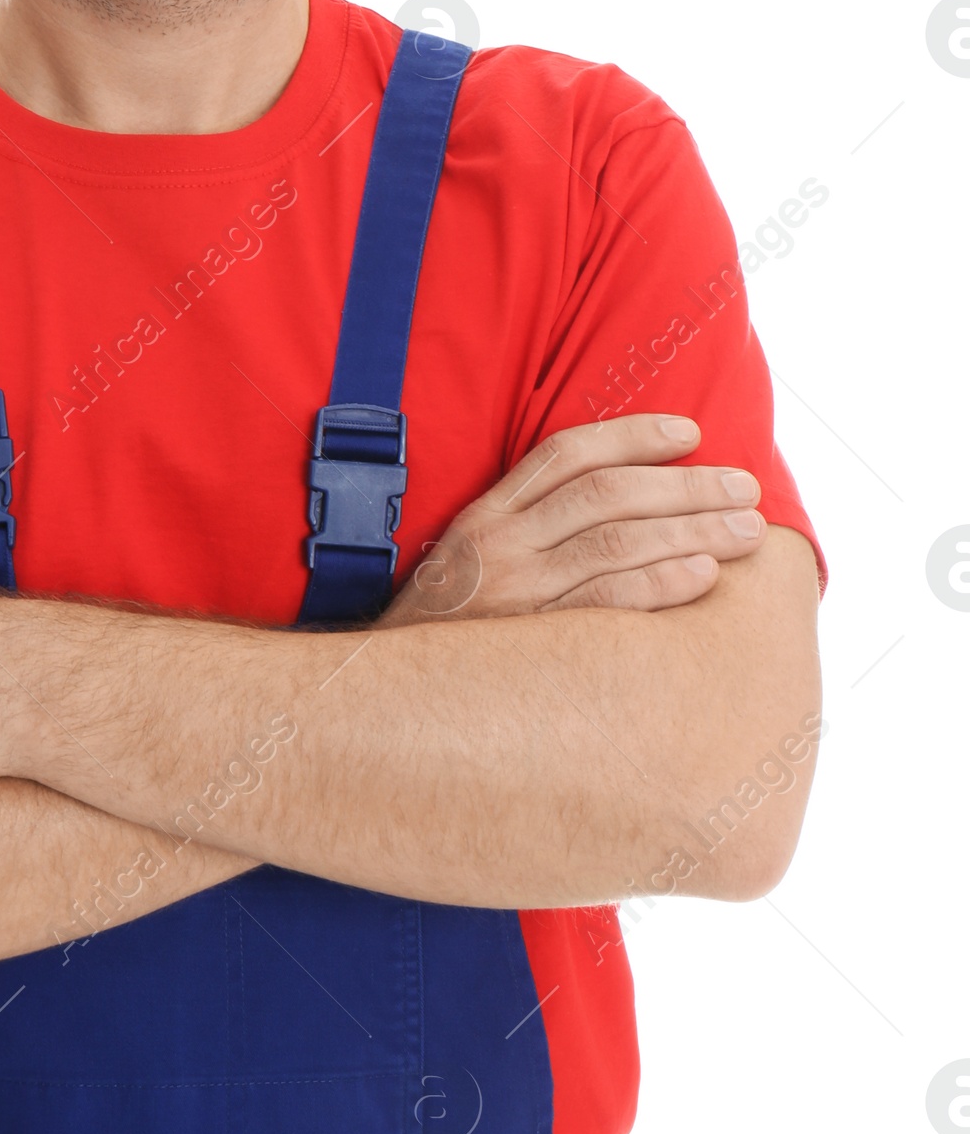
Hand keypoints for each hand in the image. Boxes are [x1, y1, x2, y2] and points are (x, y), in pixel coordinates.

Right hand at [376, 413, 765, 625]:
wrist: (388, 702)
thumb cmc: (450, 633)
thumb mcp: (473, 564)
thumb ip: (531, 531)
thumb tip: (624, 506)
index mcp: (488, 515)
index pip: (567, 453)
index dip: (633, 435)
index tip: (691, 432)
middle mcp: (499, 545)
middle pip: (607, 494)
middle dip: (686, 485)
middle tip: (745, 488)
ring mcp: (514, 594)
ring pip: (616, 542)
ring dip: (691, 530)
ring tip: (745, 530)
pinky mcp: (531, 644)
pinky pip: (608, 604)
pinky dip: (661, 584)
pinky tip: (703, 575)